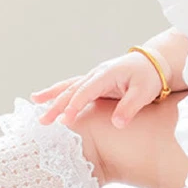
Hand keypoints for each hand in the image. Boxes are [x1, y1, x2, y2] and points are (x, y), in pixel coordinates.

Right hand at [29, 51, 167, 128]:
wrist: (153, 63)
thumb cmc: (149, 77)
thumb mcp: (143, 92)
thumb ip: (130, 107)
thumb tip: (117, 124)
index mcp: (107, 74)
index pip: (87, 91)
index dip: (75, 105)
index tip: (65, 119)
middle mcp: (96, 73)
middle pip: (73, 90)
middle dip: (57, 105)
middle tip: (44, 121)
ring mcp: (94, 77)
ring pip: (69, 86)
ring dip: (52, 95)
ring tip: (34, 101)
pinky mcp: (94, 82)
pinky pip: (73, 87)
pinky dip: (58, 92)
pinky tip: (43, 97)